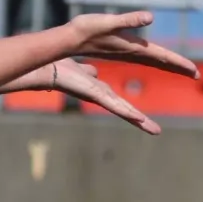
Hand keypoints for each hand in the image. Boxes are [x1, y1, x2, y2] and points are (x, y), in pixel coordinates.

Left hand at [47, 58, 161, 134]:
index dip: (131, 110)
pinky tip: (138, 117)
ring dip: (137, 120)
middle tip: (156, 131)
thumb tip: (94, 73)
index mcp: (98, 91)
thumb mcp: (79, 71)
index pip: (118, 103)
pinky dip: (126, 111)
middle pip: (124, 110)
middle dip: (140, 121)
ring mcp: (97, 96)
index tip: (143, 119)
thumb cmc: (59, 71)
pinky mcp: (93, 94)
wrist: (47, 70)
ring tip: (152, 129)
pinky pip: (112, 104)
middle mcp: (100, 96)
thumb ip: (87, 73)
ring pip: (122, 110)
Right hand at [66, 11, 198, 79]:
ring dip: (166, 63)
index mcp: (134, 49)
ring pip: (150, 59)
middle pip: (160, 61)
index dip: (179, 63)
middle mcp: (131, 53)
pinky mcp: (116, 50)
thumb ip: (130, 19)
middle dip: (177, 66)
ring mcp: (125, 53)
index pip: (162, 57)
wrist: (66, 41)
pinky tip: (151, 57)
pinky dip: (150, 57)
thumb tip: (150, 17)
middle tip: (195, 73)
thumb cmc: (86, 30)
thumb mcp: (110, 21)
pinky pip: (139, 56)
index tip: (196, 72)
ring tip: (179, 67)